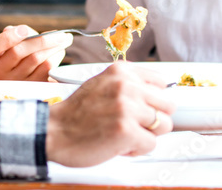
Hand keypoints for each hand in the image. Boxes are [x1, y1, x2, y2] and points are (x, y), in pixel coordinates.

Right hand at [0, 25, 72, 81]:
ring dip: (54, 47)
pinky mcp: (30, 87)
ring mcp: (15, 82)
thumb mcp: (14, 41)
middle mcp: (0, 72)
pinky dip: (56, 57)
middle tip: (60, 34)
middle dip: (42, 40)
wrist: (28, 76)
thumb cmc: (21, 52)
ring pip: (36, 59)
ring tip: (64, 40)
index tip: (24, 29)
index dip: (8, 38)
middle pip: (18, 52)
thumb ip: (17, 34)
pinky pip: (46, 69)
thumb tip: (25, 32)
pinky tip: (60, 51)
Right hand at [45, 61, 174, 166]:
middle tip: (134, 124)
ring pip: (164, 126)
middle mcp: (126, 85)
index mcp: (121, 71)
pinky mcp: (126, 131)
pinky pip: (151, 145)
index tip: (145, 108)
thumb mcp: (102, 84)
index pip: (161, 82)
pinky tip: (119, 144)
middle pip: (168, 105)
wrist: (53, 131)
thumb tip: (156, 95)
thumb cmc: (76, 113)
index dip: (154, 100)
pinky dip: (137, 150)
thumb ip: (127, 85)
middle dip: (154, 119)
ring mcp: (127, 107)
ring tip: (124, 134)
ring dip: (146, 135)